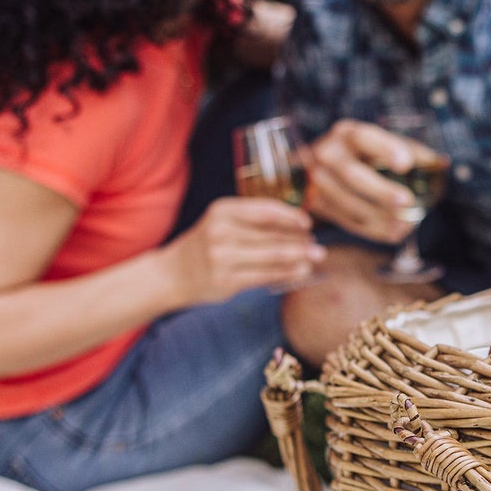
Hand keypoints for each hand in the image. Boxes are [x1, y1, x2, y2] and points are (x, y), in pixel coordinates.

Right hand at [161, 197, 323, 304]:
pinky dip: (287, 273)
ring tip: (316, 258)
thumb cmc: (206, 245)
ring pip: (273, 255)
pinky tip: (301, 273)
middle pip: (272, 234)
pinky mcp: (226, 280)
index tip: (308, 223)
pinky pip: (265, 275)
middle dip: (299, 240)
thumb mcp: (222, 222)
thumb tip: (298, 225)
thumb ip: (253, 221)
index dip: (291, 216)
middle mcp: (221, 231)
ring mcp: (223, 257)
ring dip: (299, 257)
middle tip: (317, 245)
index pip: (266, 210)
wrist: (172, 274)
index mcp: (223, 210)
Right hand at [302, 118, 432, 243]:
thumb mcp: (378, 143)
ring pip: (348, 203)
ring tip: (406, 224)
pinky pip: (345, 220)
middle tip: (407, 202)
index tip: (406, 163)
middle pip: (353, 175)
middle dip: (381, 191)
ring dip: (379, 218)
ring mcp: (316, 181)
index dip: (385, 149)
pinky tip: (393, 233)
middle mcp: (327, 154)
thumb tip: (441, 163)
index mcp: (347, 133)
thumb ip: (408, 150)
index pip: (365, 138)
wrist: (310, 169)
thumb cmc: (358, 153)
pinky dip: (371, 230)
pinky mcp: (316, 204)